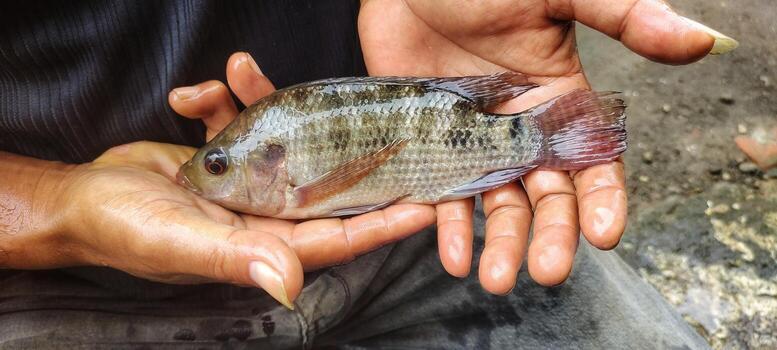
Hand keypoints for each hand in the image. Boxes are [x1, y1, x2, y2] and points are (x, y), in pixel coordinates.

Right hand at [150, 52, 433, 306]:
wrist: (77, 202)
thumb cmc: (124, 230)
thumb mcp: (180, 240)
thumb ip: (236, 257)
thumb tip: (289, 282)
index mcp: (263, 243)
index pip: (337, 237)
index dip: (382, 223)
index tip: (424, 204)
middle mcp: (261, 214)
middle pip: (322, 184)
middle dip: (346, 148)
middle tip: (381, 119)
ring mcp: (243, 184)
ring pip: (277, 138)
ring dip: (261, 100)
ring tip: (240, 69)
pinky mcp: (221, 156)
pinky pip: (235, 121)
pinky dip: (217, 101)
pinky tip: (191, 93)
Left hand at [359, 0, 734, 292]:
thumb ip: (625, 16)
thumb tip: (701, 42)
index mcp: (561, 101)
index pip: (593, 162)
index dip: (603, 199)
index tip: (604, 234)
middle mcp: (520, 131)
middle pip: (544, 196)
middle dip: (549, 236)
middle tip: (545, 271)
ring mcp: (473, 142)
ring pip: (495, 203)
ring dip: (498, 243)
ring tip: (493, 279)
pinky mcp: (430, 146)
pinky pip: (441, 193)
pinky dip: (445, 225)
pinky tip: (451, 253)